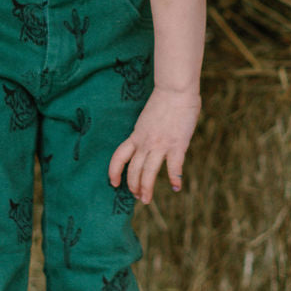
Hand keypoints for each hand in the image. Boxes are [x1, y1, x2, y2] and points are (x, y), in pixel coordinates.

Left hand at [108, 87, 200, 204]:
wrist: (175, 90)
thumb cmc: (165, 100)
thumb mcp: (148, 119)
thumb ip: (148, 132)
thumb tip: (155, 141)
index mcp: (137, 135)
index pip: (119, 156)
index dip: (114, 172)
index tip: (113, 183)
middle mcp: (145, 142)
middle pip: (133, 170)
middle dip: (133, 186)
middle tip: (138, 197)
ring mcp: (160, 145)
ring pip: (148, 173)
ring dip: (146, 189)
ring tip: (146, 200)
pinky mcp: (176, 145)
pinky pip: (173, 167)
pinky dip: (174, 179)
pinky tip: (176, 187)